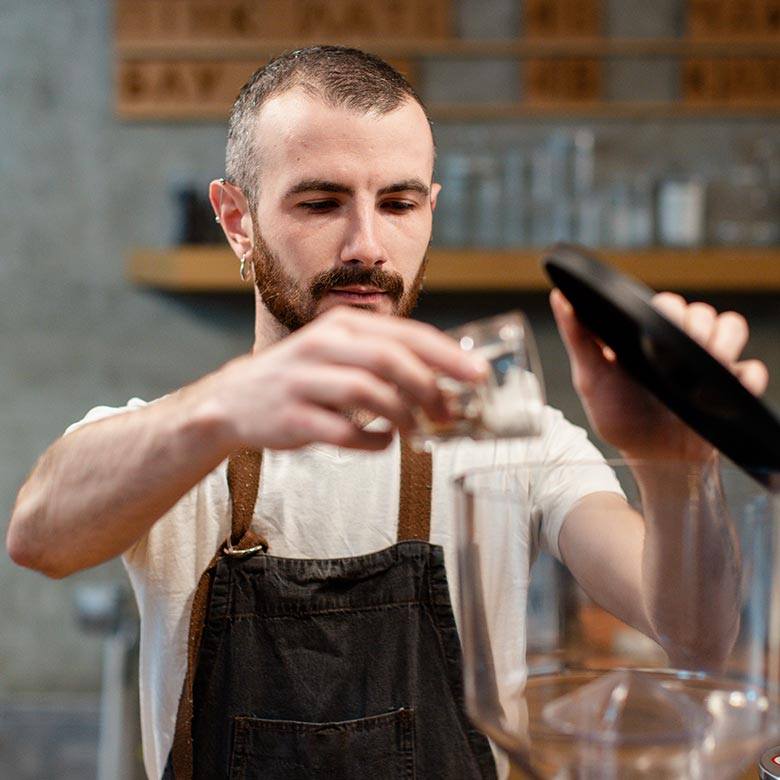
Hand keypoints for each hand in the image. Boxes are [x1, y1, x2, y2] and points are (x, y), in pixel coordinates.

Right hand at [201, 307, 487, 451]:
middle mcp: (323, 345)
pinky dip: (372, 440)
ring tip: (415, 431)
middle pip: (389, 359)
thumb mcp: (340, 352)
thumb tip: (445, 377)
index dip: (447, 355)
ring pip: (368, 392)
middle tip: (449, 412)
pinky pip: (343, 431)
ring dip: (402, 416)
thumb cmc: (302, 377)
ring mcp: (305, 381)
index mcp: (343, 326)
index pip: (406, 334)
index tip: (477, 374)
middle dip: (429, 387)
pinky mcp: (293, 417)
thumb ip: (385, 358)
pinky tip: (383, 443)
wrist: (235, 400)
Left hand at [551, 288, 768, 460]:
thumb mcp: (592, 378)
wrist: (651, 460)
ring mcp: (709, 365)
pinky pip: (752, 370)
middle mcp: (681, 345)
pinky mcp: (732, 389)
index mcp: (649, 338)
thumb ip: (578, 338)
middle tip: (678, 352)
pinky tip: (725, 390)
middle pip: (701, 311)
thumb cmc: (619, 417)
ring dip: (722, 341)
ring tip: (705, 365)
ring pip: (731, 326)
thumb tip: (559, 297)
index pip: (666, 304)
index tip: (659, 324)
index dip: (666, 309)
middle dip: (692, 326)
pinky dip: (745, 376)